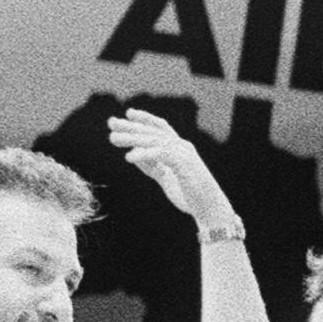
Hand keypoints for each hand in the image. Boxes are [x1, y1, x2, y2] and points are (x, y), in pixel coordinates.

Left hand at [108, 106, 237, 233]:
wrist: (210, 208)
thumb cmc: (190, 195)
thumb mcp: (166, 177)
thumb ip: (152, 166)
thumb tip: (133, 154)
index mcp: (180, 148)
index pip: (161, 128)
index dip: (145, 119)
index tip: (128, 113)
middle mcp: (183, 147)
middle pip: (153, 132)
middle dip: (131, 126)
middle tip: (111, 123)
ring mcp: (184, 154)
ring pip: (154, 141)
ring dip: (132, 138)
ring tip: (113, 138)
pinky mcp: (184, 164)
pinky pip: (161, 154)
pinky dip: (144, 154)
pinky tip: (129, 157)